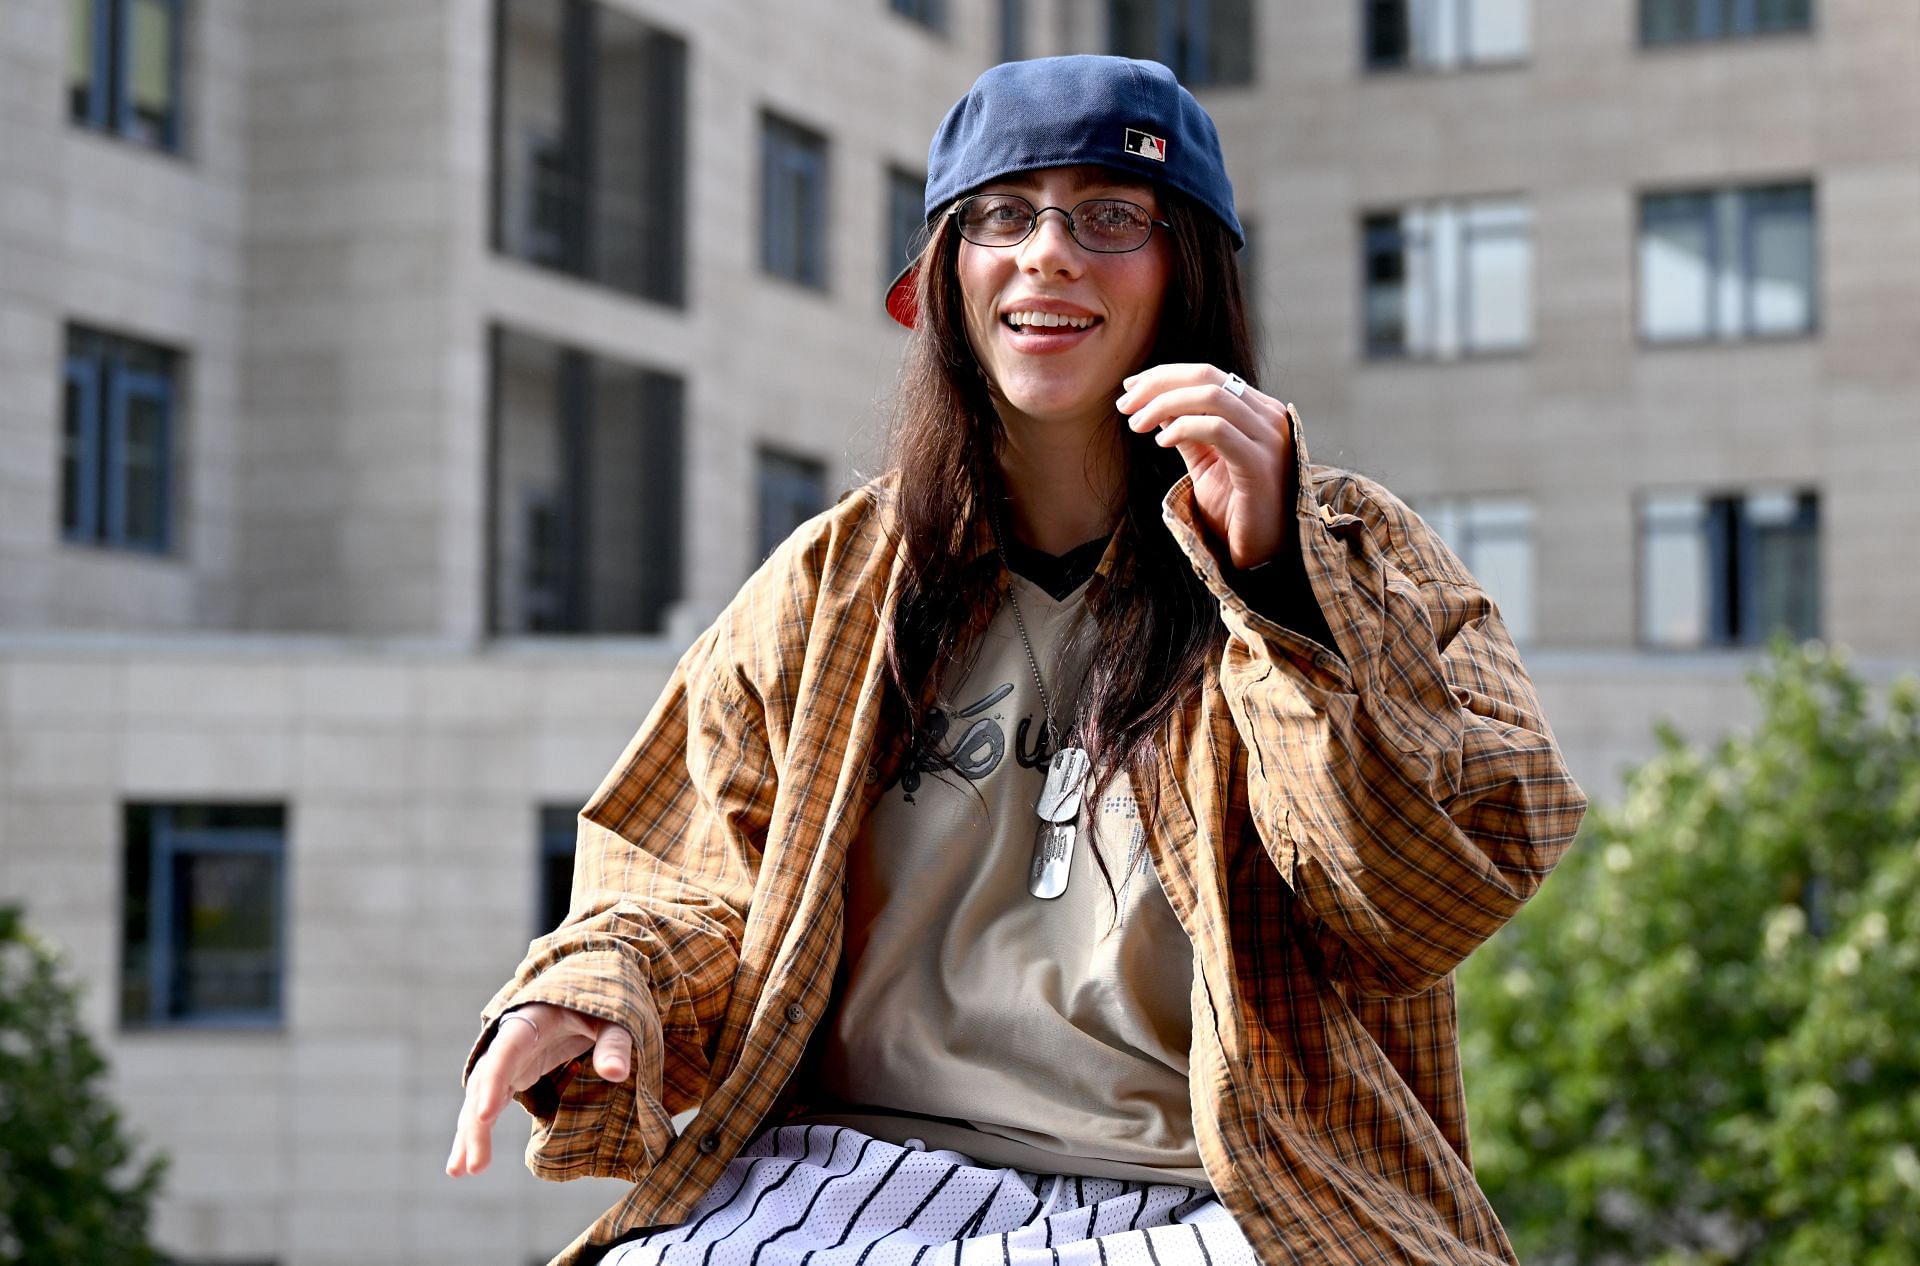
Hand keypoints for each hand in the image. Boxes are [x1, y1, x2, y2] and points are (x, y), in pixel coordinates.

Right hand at [445, 1003, 632, 1176]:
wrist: (588, 996)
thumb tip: (616, 1073)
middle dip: (476, 1123)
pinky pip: (490, 1103)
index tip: (485, 1115)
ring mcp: (510, 1060)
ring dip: (470, 1133)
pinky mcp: (515, 1075)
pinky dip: (479, 1129)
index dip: (494, 1081)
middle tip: (472, 1166)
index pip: (506, 1052)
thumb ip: (613, 1043)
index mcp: (531, 1021)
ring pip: (481, 1097)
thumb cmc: (601, 1006)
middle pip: (486, 1081)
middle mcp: (511, 1042)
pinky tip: (469, 1160)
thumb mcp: (614, 1018)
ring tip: (458, 1172)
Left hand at [1117, 363, 1297, 570]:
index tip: (1130, 389)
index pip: (1208, 374)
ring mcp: (1269, 438)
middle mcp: (1269, 417)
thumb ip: (1187, 431)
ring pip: (1212, 396)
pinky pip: (1218, 430)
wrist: (1262, 553)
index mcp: (1258, 410)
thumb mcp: (1206, 463)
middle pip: (1208, 376)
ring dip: (1164, 404)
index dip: (1165, 376)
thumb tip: (1156, 404)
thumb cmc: (1236, 510)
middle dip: (1159, 384)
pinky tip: (1161, 441)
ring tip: (1136, 424)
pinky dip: (1184, 428)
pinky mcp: (1260, 464)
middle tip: (1124, 405)